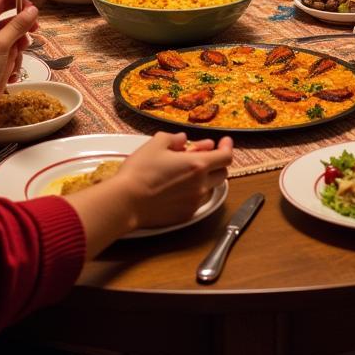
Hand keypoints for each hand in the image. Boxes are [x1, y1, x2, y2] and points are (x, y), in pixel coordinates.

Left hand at [0, 0, 37, 116]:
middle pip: (11, 21)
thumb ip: (18, 25)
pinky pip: (9, 57)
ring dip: (18, 52)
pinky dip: (13, 65)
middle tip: (34, 31)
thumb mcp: (0, 44)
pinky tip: (9, 76)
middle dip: (23, 29)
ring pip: (13, 41)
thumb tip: (33, 9)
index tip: (34, 9)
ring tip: (12, 63)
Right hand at [108, 132, 233, 229]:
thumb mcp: (155, 144)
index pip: (226, 157)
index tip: (224, 141)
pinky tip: (180, 187)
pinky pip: (198, 201)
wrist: (126, 202)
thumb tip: (184, 139)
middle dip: (217, 162)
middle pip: (223, 173)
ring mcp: (194, 202)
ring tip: (189, 171)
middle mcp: (201, 185)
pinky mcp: (185, 215)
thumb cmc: (140, 171)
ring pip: (210, 188)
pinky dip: (195, 192)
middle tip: (205, 155)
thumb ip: (174, 138)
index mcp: (197, 165)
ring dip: (206, 178)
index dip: (227, 147)